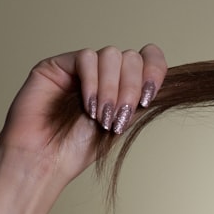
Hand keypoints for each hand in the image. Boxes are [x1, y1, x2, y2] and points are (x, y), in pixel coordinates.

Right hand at [0, 44, 166, 186]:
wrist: (47, 159)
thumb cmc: (81, 147)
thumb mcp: (124, 122)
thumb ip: (141, 99)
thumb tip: (165, 82)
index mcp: (123, 84)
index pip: (149, 58)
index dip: (154, 71)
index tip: (149, 98)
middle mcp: (104, 73)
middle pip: (132, 57)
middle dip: (131, 89)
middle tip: (119, 117)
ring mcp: (82, 67)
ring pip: (111, 54)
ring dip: (112, 89)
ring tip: (102, 117)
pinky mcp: (59, 65)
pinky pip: (86, 58)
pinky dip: (93, 83)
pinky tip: (88, 106)